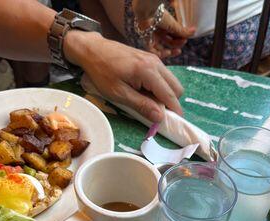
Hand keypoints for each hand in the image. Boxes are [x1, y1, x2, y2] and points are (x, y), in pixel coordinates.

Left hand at [63, 30, 183, 121]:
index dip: (174, 110)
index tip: (174, 123)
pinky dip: (160, 86)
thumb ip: (141, 105)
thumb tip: (160, 117)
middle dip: (171, 102)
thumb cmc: (102, 72)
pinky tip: (144, 90)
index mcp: (148, 71)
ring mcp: (154, 59)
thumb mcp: (119, 93)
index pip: (170, 95)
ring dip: (165, 94)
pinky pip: (163, 76)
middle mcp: (156, 63)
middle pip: (177, 87)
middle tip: (156, 111)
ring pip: (171, 81)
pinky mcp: (150, 58)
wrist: (92, 50)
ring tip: (148, 100)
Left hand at [146, 11, 193, 58]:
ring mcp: (152, 38)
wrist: (148, 14)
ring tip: (178, 51)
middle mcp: (158, 32)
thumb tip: (194, 32)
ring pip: (162, 49)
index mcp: (164, 25)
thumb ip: (183, 31)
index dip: (180, 38)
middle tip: (183, 42)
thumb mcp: (174, 25)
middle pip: (169, 42)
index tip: (185, 38)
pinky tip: (168, 52)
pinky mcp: (147, 42)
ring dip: (171, 52)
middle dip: (177, 44)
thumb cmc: (160, 16)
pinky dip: (162, 54)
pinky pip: (154, 52)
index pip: (173, 35)